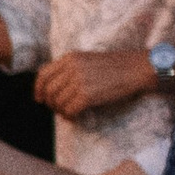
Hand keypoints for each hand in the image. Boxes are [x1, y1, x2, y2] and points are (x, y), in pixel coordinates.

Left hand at [35, 45, 153, 118]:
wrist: (136, 69)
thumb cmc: (115, 66)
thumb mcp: (87, 59)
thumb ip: (70, 69)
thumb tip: (53, 87)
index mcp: (70, 58)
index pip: (43, 74)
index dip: (38, 89)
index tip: (39, 99)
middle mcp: (71, 68)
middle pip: (48, 90)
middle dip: (50, 103)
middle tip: (56, 109)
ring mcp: (79, 82)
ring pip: (58, 102)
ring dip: (61, 111)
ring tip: (68, 113)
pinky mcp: (87, 95)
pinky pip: (69, 110)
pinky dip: (70, 116)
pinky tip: (75, 117)